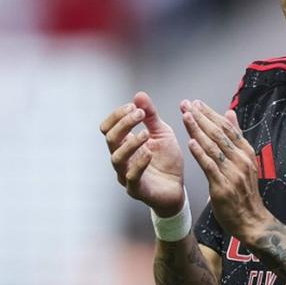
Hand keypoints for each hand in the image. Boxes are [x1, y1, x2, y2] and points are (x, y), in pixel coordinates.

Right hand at [100, 92, 183, 216]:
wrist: (177, 188)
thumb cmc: (166, 161)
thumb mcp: (161, 133)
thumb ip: (150, 116)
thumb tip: (139, 95)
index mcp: (123, 144)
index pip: (108, 127)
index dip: (118, 115)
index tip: (135, 106)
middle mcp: (121, 159)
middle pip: (110, 139)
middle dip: (124, 123)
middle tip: (140, 114)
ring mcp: (126, 175)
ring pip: (117, 158)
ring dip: (130, 143)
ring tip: (145, 134)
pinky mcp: (137, 190)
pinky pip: (131, 177)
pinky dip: (139, 163)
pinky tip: (149, 153)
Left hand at [180, 99, 270, 241]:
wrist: (251, 221)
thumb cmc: (244, 191)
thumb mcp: (244, 161)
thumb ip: (236, 137)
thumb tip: (230, 113)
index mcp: (246, 152)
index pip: (227, 128)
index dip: (210, 114)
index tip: (196, 103)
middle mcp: (241, 160)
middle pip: (219, 134)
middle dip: (201, 117)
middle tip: (186, 104)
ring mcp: (233, 174)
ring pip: (213, 147)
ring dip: (198, 130)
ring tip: (185, 117)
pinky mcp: (223, 187)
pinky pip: (210, 167)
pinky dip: (200, 154)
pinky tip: (191, 142)